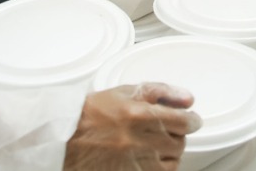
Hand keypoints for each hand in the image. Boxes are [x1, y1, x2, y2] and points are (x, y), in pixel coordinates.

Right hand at [64, 83, 201, 170]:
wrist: (64, 139)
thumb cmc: (91, 114)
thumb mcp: (125, 92)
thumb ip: (160, 91)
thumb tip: (187, 99)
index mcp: (139, 114)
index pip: (184, 121)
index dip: (191, 120)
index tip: (190, 120)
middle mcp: (139, 140)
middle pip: (179, 142)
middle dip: (177, 135)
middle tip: (166, 130)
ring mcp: (134, 161)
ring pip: (172, 161)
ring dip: (170, 153)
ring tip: (157, 145)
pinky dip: (160, 167)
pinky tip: (151, 159)